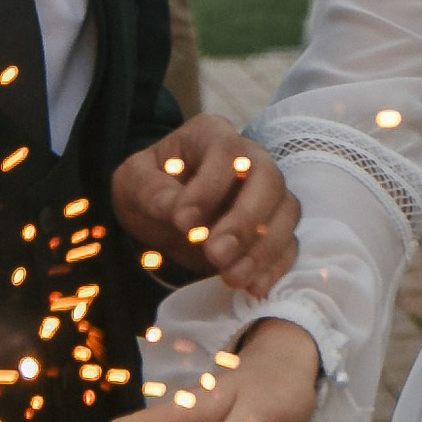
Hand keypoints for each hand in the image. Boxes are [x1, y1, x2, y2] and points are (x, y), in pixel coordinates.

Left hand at [112, 115, 298, 293]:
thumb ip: (150, 190)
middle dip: (245, 221)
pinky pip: (289, 243)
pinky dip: (275, 266)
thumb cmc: (149, 189)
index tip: (182, 222)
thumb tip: (177, 210)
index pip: (226, 151)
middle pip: (268, 179)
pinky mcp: (273, 226)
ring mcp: (266, 193)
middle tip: (215, 254)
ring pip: (286, 212)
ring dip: (262, 248)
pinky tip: (252, 286)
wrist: (162, 216)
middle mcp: (248, 158)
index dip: (209, 187)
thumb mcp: (132, 183)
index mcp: (210, 135)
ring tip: (230, 277)